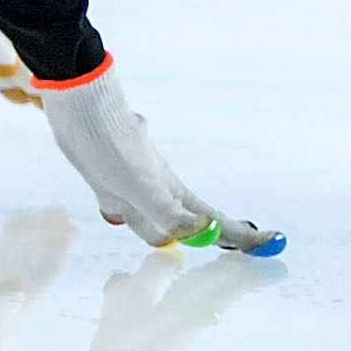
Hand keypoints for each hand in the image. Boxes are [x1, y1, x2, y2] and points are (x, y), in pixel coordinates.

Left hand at [34, 63, 282, 254]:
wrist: (78, 108)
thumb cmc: (109, 144)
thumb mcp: (139, 184)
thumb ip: (166, 211)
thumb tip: (200, 232)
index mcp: (171, 191)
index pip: (212, 221)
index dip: (239, 235)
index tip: (271, 241)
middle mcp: (156, 189)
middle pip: (187, 222)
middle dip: (213, 233)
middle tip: (239, 242)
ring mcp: (133, 185)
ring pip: (154, 218)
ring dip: (168, 231)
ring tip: (193, 237)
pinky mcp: (109, 181)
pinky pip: (126, 208)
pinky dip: (134, 218)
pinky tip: (124, 215)